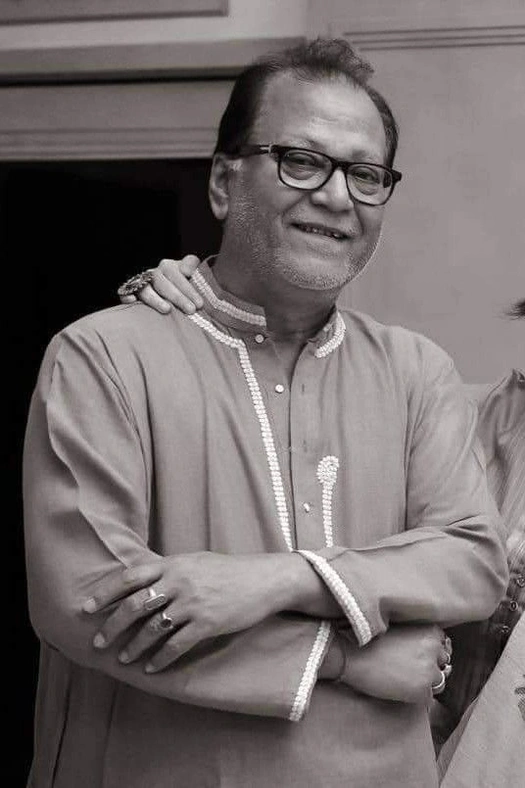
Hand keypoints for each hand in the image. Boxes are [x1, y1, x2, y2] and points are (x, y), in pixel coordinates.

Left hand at [83, 552, 296, 671]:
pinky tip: (152, 667)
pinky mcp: (207, 623)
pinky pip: (176, 645)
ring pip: (152, 628)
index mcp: (173, 564)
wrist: (263, 580)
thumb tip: (141, 581)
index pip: (130, 577)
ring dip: (134, 647)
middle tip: (99, 641)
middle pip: (134, 605)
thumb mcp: (195, 561)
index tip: (88, 608)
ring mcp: (193, 603)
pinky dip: (160, 658)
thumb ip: (169, 570)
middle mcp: (179, 581)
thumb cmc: (228, 570)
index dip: (106, 593)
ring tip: (123, 659)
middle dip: (112, 626)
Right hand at [119, 255, 202, 313]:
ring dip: (155, 299)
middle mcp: (154, 273)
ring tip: (167, 310)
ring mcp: (141, 283)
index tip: (199, 303)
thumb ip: (192, 266)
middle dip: (178, 297)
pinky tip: (132, 300)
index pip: (177, 274)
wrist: (168, 290)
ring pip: (145, 289)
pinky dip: (127, 296)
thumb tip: (188, 270)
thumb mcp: (191, 275)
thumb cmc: (182, 286)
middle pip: (163, 282)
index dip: (188, 288)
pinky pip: (125, 292)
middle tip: (191, 310)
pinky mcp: (129, 292)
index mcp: (169, 267)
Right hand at [335, 624, 451, 703]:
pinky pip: (427, 698)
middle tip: (408, 669)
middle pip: (444, 664)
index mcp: (430, 631)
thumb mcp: (401, 630)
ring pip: (439, 682)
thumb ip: (420, 638)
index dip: (430, 652)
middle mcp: (435, 650)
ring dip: (426, 683)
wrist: (353, 656)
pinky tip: (399, 688)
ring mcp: (430, 671)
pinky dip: (416, 696)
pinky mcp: (423, 691)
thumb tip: (438, 653)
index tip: (416, 656)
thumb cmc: (372, 641)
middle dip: (431, 668)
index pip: (443, 646)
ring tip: (403, 679)